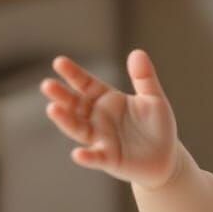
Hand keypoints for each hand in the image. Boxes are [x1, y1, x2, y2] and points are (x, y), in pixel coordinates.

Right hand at [40, 49, 180, 190]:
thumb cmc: (157, 125)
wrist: (165, 156)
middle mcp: (98, 118)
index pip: (87, 84)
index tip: (58, 61)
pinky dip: (86, 156)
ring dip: (65, 120)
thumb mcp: (154, 97)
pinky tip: (77, 153)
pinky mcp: (109, 159)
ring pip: (78, 129)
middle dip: (61, 95)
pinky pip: (95, 157)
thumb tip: (137, 52)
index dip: (73, 74)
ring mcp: (101, 139)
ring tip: (52, 109)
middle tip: (47, 85)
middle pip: (76, 105)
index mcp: (108, 100)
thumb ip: (144, 77)